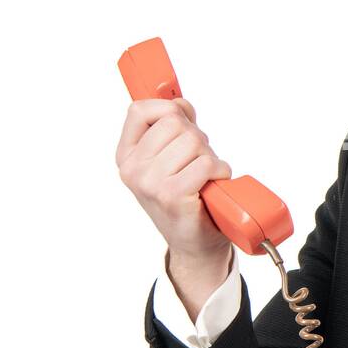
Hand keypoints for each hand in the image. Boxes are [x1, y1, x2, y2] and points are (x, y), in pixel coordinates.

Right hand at [116, 96, 233, 274]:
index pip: (139, 110)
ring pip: (193, 140)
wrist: (193, 243)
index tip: (184, 120)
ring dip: (209, 155)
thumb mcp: (167, 161)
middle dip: (196, 137)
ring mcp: (150, 183)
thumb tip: (180, 103)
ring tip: (203, 176)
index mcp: (126, 156)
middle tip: (197, 161)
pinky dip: (220, 171)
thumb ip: (169, 129)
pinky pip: (207, 163)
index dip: (169, 109)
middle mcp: (133, 169)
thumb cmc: (184, 198)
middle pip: (174, 122)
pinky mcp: (172, 195)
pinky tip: (213, 185)